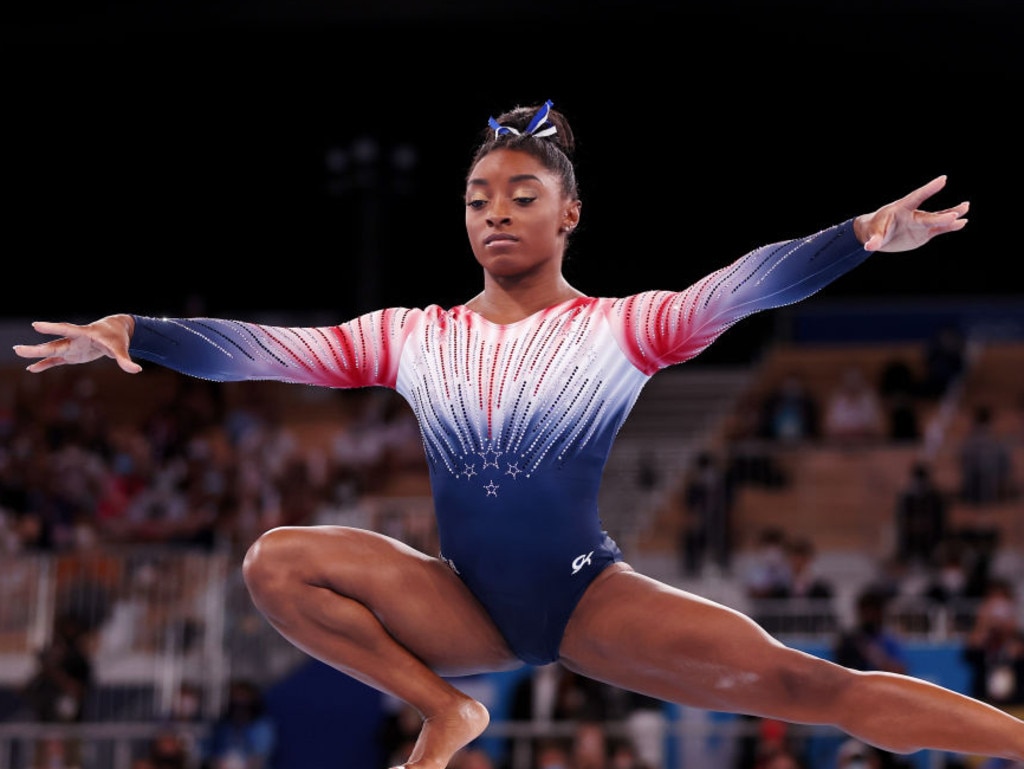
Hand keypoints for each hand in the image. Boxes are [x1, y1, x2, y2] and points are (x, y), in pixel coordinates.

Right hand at [12, 314, 141, 373]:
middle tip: (17, 349)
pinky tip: (32, 369)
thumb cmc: (118, 338)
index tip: (36, 325)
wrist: (115, 331)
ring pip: (51, 351)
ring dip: (36, 354)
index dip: (52, 328)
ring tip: (18, 352)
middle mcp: (75, 340)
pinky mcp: (72, 355)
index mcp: (85, 334)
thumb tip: (136, 370)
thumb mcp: (122, 349)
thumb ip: (126, 360)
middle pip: (54, 344)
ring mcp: (72, 347)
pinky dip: (45, 364)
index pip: (67, 330)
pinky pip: (56, 360)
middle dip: (37, 348)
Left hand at [854, 175, 968, 252]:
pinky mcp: (924, 232)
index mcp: (901, 209)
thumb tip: (870, 246)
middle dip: (942, 215)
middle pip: (929, 215)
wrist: (876, 235)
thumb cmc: (873, 230)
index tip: (943, 179)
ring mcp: (920, 223)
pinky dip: (950, 226)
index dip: (929, 189)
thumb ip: (874, 240)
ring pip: (938, 218)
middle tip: (955, 214)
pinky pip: (939, 229)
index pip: (917, 197)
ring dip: (952, 214)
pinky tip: (962, 222)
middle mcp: (913, 215)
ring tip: (966, 207)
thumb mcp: (872, 236)